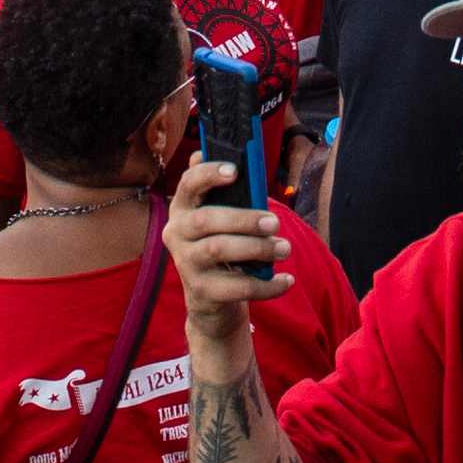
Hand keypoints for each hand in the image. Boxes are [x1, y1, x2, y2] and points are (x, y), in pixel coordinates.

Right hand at [166, 153, 292, 339]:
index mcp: (182, 208)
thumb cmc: (223, 245)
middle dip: (244, 218)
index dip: (209, 174)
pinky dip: (266, 285)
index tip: (235, 171)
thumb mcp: (224, 220)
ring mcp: (186, 263)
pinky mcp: (201, 291)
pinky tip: (286, 280)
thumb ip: (231, 196)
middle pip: (206, 219)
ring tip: (284, 248)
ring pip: (219, 249)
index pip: (188, 184)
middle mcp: (176, 233)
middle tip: (274, 222)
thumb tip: (241, 162)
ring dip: (257, 248)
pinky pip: (237, 286)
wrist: (211, 300)